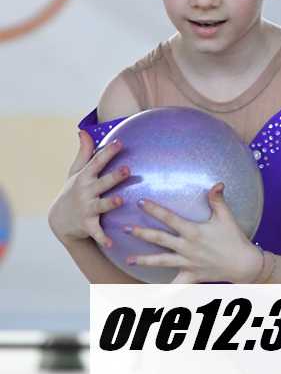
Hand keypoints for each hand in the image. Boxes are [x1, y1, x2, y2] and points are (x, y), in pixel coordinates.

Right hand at [47, 130, 130, 248]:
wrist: (59, 220)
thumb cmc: (73, 191)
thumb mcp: (75, 171)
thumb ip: (84, 152)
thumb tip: (83, 130)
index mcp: (85, 176)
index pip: (98, 161)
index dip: (109, 152)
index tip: (120, 142)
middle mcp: (86, 191)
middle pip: (102, 182)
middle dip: (114, 176)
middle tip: (127, 170)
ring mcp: (86, 208)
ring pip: (101, 205)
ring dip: (110, 203)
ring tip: (121, 201)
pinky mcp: (87, 225)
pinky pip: (97, 232)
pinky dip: (103, 238)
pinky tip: (112, 243)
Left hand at [124, 183, 263, 283]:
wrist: (243, 264)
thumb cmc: (234, 238)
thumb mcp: (226, 217)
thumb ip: (218, 200)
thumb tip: (218, 183)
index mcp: (193, 231)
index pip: (169, 218)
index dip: (154, 210)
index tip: (140, 202)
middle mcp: (187, 248)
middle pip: (159, 239)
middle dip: (141, 233)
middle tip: (124, 228)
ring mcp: (187, 264)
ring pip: (161, 261)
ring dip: (144, 260)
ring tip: (128, 259)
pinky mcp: (191, 277)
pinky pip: (175, 286)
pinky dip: (163, 293)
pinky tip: (150, 298)